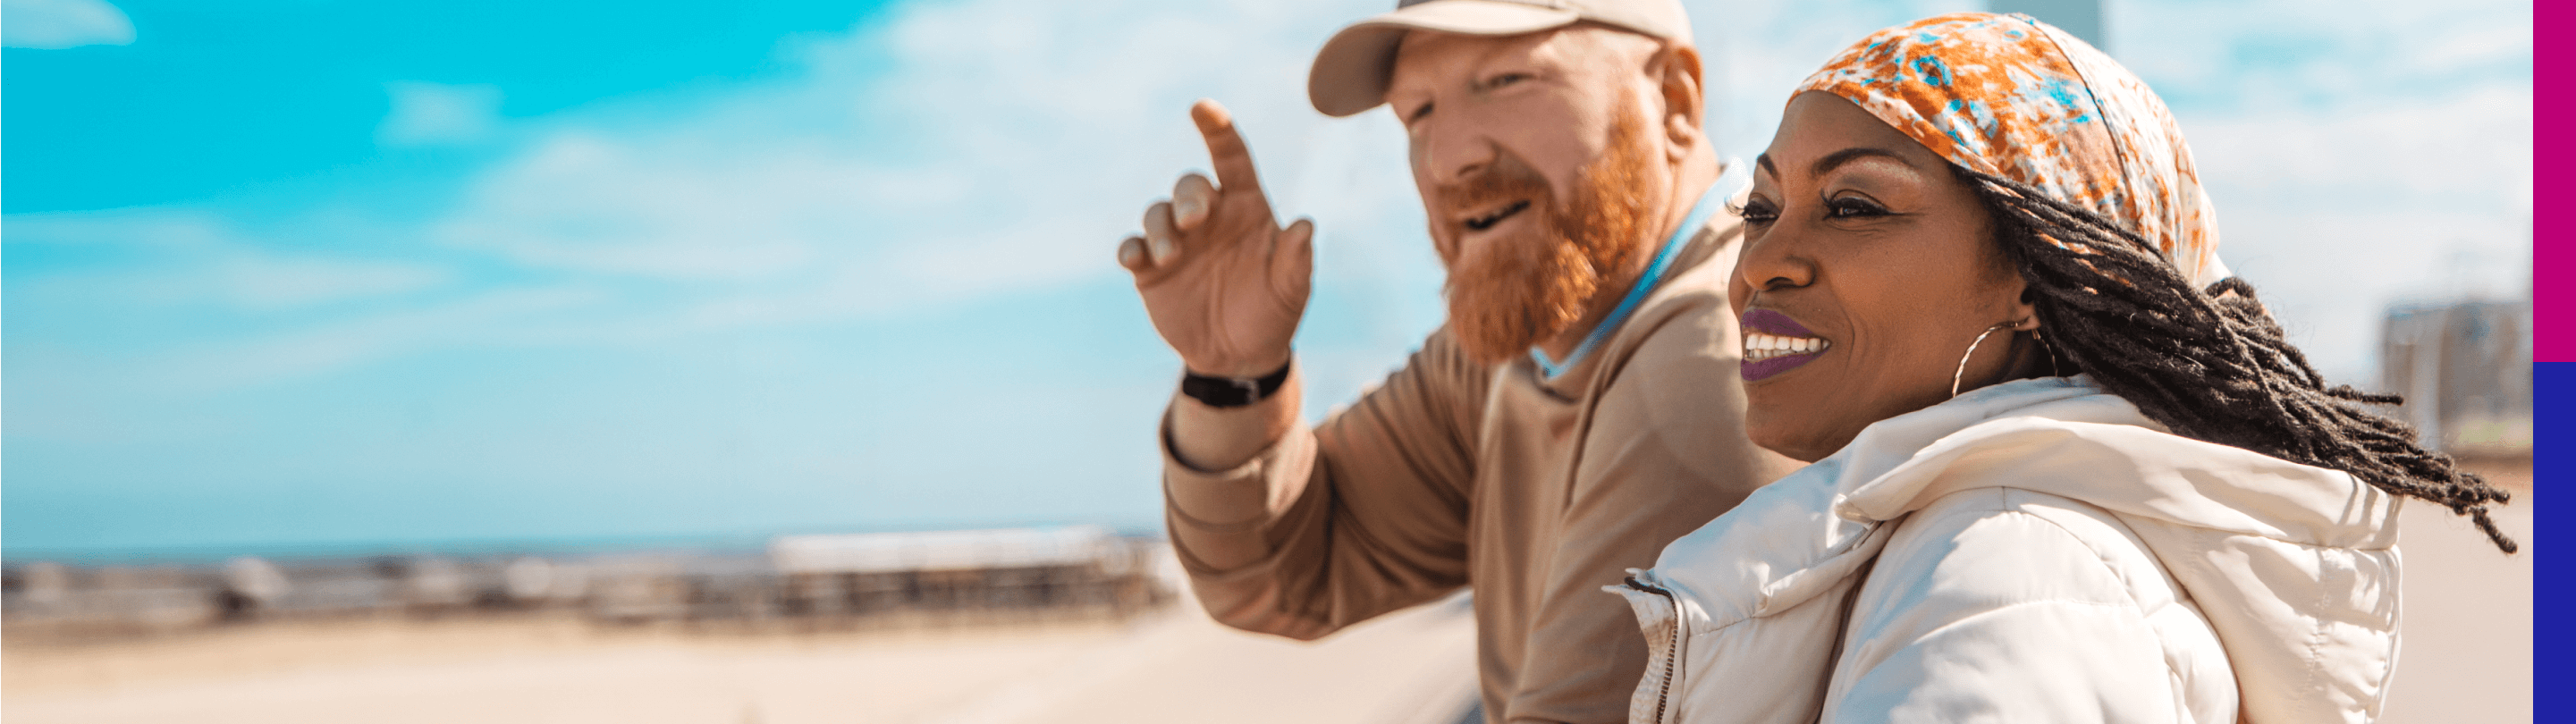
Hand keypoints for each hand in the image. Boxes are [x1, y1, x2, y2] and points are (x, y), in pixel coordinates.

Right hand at [1118, 99, 1313, 378]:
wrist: (1239, 357)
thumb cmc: (1273, 313)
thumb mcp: (1291, 289)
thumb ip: (1296, 258)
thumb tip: (1305, 225)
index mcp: (1247, 209)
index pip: (1232, 159)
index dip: (1218, 131)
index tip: (1201, 108)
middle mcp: (1209, 217)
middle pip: (1189, 185)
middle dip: (1188, 196)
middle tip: (1195, 221)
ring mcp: (1177, 241)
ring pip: (1157, 212)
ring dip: (1160, 227)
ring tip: (1170, 255)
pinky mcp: (1151, 269)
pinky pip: (1134, 246)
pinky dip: (1132, 249)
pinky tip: (1136, 260)